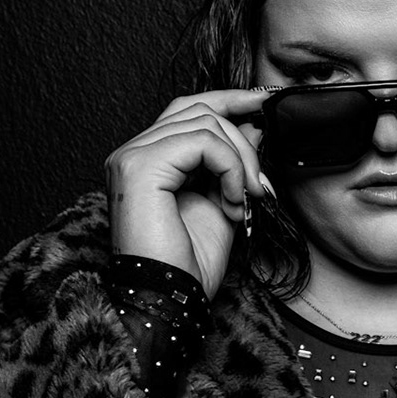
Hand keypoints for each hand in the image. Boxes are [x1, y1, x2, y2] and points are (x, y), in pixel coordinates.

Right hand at [105, 89, 272, 300]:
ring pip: (203, 121)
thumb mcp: (224, 203)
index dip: (228, 100)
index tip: (264, 101)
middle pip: (197, 109)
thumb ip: (233, 164)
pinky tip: (231, 200)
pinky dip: (229, 167)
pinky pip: (202, 141)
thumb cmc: (190, 264)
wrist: (171, 298)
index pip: (187, 109)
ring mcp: (132, 156)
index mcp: (148, 160)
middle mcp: (133, 152)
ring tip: (244, 199)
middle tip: (259, 185)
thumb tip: (254, 126)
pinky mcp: (140, 166)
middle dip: (242, 139)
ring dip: (239, 159)